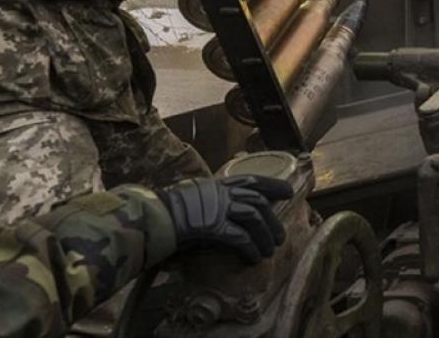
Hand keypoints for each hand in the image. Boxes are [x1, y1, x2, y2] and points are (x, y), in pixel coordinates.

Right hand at [157, 175, 292, 264]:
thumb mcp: (195, 198)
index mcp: (218, 185)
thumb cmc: (167, 212)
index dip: (273, 185)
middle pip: (258, 202)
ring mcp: (218, 208)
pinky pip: (240, 238)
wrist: (150, 218)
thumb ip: (212, 202)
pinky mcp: (213, 226)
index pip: (252, 181)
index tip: (288, 191)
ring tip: (269, 251)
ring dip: (264, 236)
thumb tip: (226, 215)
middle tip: (279, 237)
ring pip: (254, 218)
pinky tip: (253, 258)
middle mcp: (221, 193)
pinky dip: (250, 248)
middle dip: (272, 220)